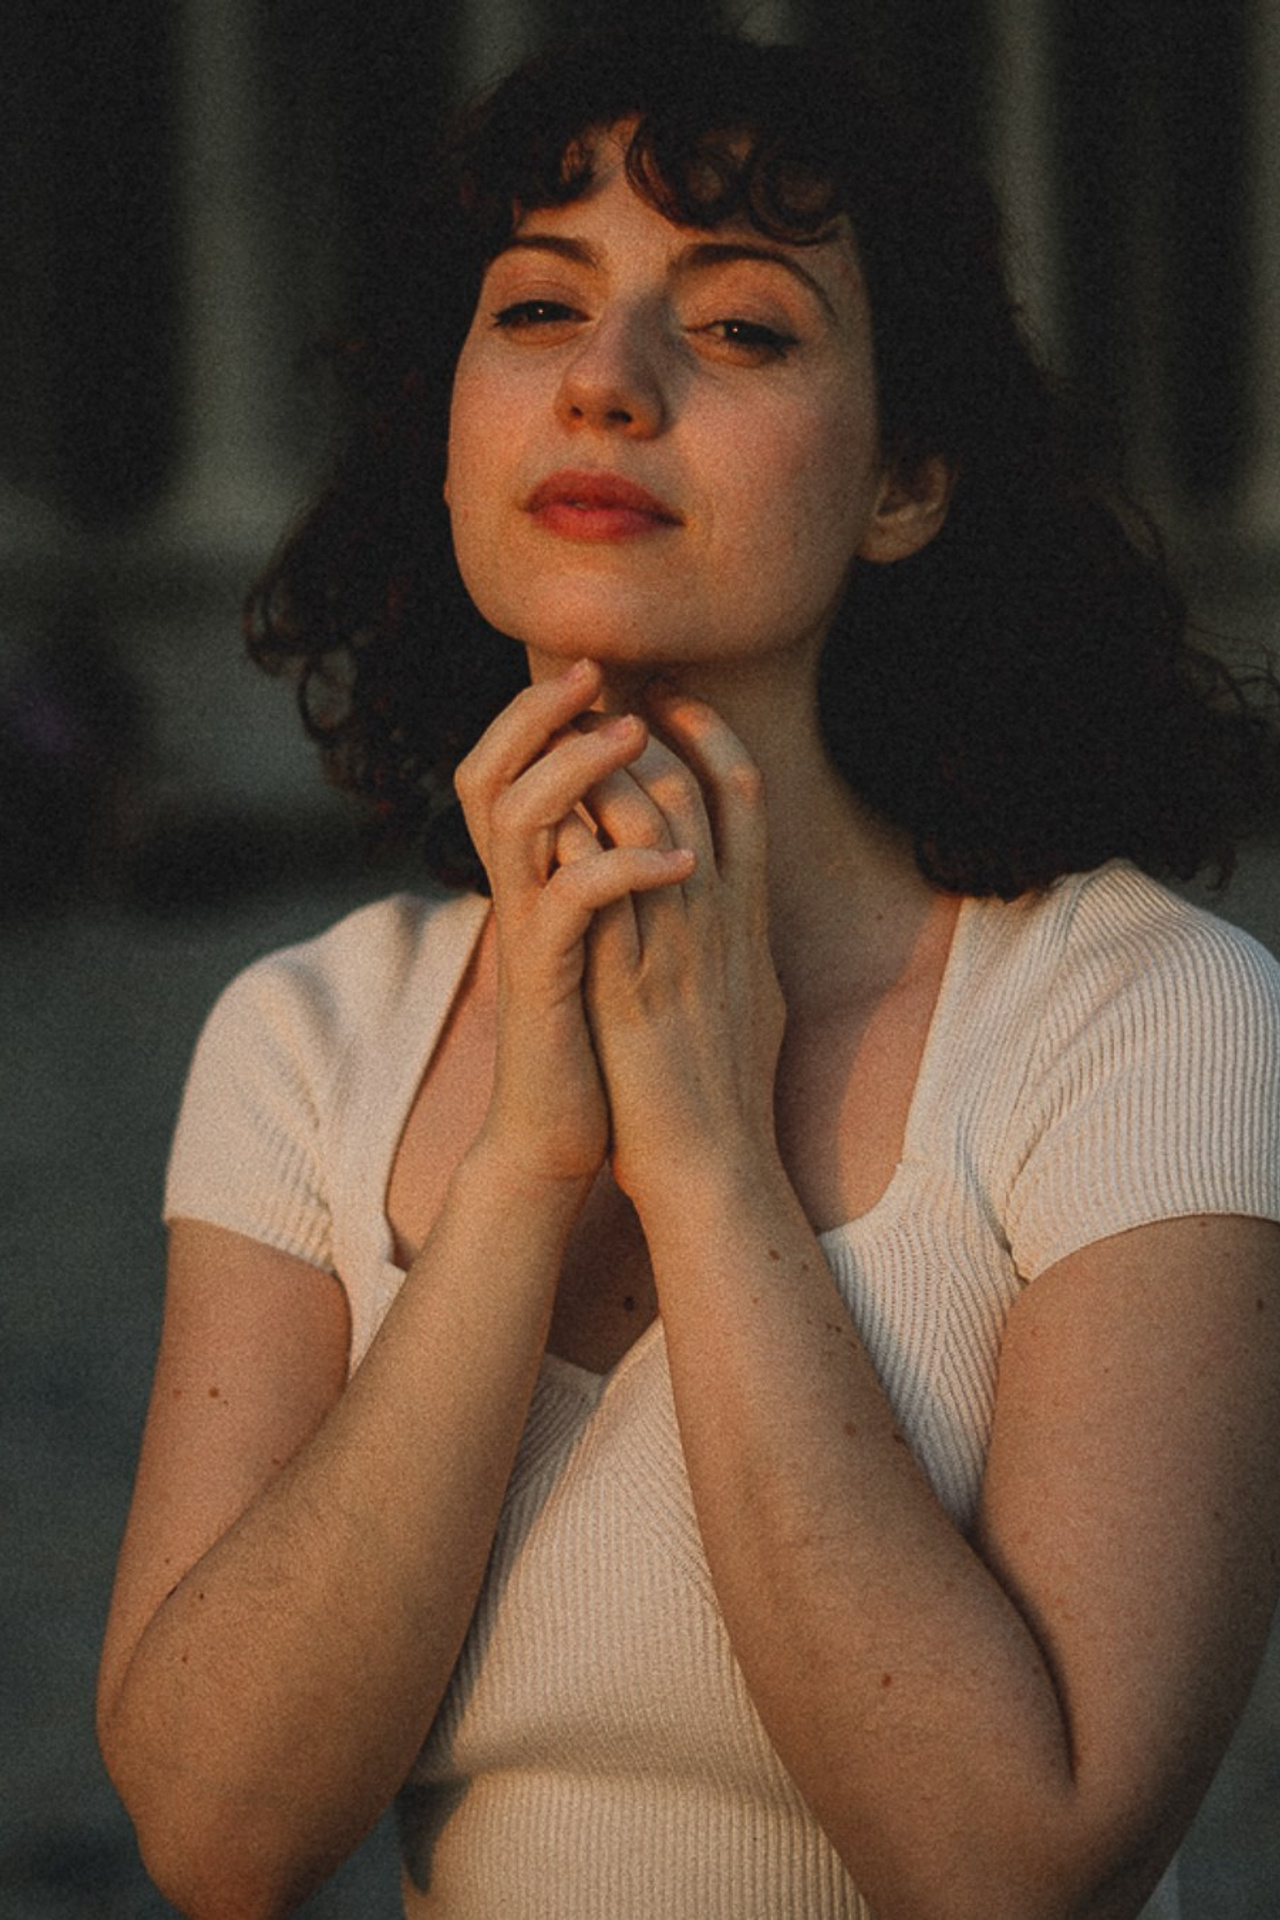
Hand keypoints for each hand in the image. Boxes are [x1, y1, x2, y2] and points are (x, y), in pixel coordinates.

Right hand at [454, 661, 694, 1189]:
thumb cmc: (596, 1031)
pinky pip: (573, 905)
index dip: (539, 712)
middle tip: (597, 676)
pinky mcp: (548, 981)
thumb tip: (649, 802)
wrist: (563, 1126)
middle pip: (488, 771)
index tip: (599, 669)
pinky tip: (680, 864)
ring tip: (635, 739)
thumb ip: (606, 864)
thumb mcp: (605, 930)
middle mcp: (514, 892)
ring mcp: (526, 934)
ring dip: (580, 772)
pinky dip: (622, 871)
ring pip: (520, 821)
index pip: (506, 764)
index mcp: (531, 873)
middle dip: (540, 715)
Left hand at [576, 686, 786, 1212]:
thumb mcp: (759, 999)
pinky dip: (567, 836)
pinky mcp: (625, 980)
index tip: (667, 697)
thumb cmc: (732, 1094)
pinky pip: (595, 882)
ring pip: (640, 816)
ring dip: (590, 767)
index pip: (742, 791)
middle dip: (634, 728)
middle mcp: (719, 915)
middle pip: (685, 784)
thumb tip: (736, 907)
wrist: (715, 1167)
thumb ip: (745, 942)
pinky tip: (532, 811)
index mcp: (751, 915)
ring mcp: (674, 943)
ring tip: (551, 743)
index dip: (706, 731)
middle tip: (591, 696)